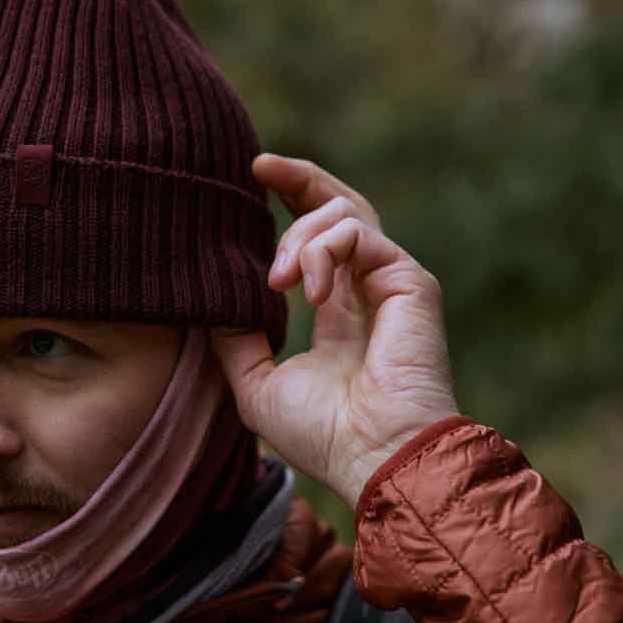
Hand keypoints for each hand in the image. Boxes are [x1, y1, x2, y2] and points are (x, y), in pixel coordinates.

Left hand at [212, 155, 459, 508]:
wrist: (371, 456)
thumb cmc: (323, 435)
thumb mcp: (257, 386)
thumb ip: (237, 342)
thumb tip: (211, 306)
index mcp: (340, 315)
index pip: (319, 243)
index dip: (289, 206)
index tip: (251, 182)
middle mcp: (368, 293)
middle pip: (341, 208)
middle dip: (299, 179)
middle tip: (257, 166)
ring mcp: (393, 283)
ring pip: (346, 213)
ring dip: (299, 236)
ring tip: (277, 281)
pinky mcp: (411, 281)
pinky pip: (359, 233)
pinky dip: (323, 250)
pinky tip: (308, 291)